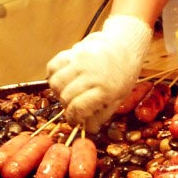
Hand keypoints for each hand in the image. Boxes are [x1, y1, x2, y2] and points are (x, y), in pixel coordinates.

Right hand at [47, 14, 151, 132]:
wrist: (124, 47)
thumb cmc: (122, 76)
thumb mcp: (118, 98)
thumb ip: (102, 114)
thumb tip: (87, 130)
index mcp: (106, 90)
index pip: (79, 108)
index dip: (72, 118)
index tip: (73, 120)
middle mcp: (92, 75)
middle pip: (66, 97)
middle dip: (66, 107)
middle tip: (71, 107)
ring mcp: (81, 62)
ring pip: (56, 83)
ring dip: (57, 92)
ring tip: (66, 93)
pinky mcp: (73, 51)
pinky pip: (53, 66)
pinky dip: (52, 75)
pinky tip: (61, 80)